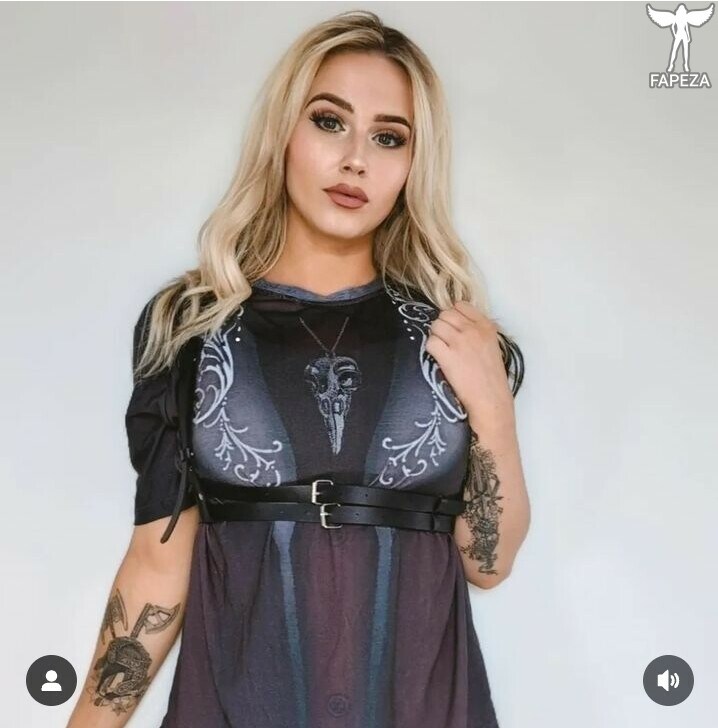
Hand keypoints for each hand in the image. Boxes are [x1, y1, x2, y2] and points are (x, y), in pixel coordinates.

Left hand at [425, 301, 513, 420]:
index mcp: (486, 326)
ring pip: (435, 326)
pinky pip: (430, 342)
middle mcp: (473, 330)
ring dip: (436, 337)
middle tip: (446, 341)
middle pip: (445, 314)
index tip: (454, 328)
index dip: (453, 316)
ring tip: (443, 350)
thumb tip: (460, 322)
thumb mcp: (493, 346)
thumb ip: (479, 331)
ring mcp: (460, 342)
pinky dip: (431, 349)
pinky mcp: (448, 356)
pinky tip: (439, 358)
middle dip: (442, 326)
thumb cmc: (492, 378)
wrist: (490, 400)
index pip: (460, 305)